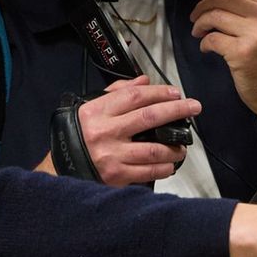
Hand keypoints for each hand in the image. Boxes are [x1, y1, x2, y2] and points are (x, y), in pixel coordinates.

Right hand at [36, 75, 198, 185]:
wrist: (61, 167)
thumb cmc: (78, 135)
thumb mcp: (90, 108)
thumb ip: (117, 93)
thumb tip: (144, 81)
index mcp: (97, 112)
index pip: (135, 97)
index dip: (159, 93)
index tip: (176, 93)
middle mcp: (105, 132)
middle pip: (149, 118)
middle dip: (177, 111)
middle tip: (194, 108)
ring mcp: (112, 155)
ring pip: (154, 149)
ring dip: (175, 146)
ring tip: (183, 145)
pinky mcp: (117, 175)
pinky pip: (149, 171)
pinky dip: (165, 167)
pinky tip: (169, 163)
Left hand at [189, 0, 256, 141]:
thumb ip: (251, 9)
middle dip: (202, 6)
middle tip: (195, 16)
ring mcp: (256, 34)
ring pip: (214, 16)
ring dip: (200, 24)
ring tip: (200, 33)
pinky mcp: (242, 52)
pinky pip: (212, 39)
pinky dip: (204, 44)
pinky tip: (208, 48)